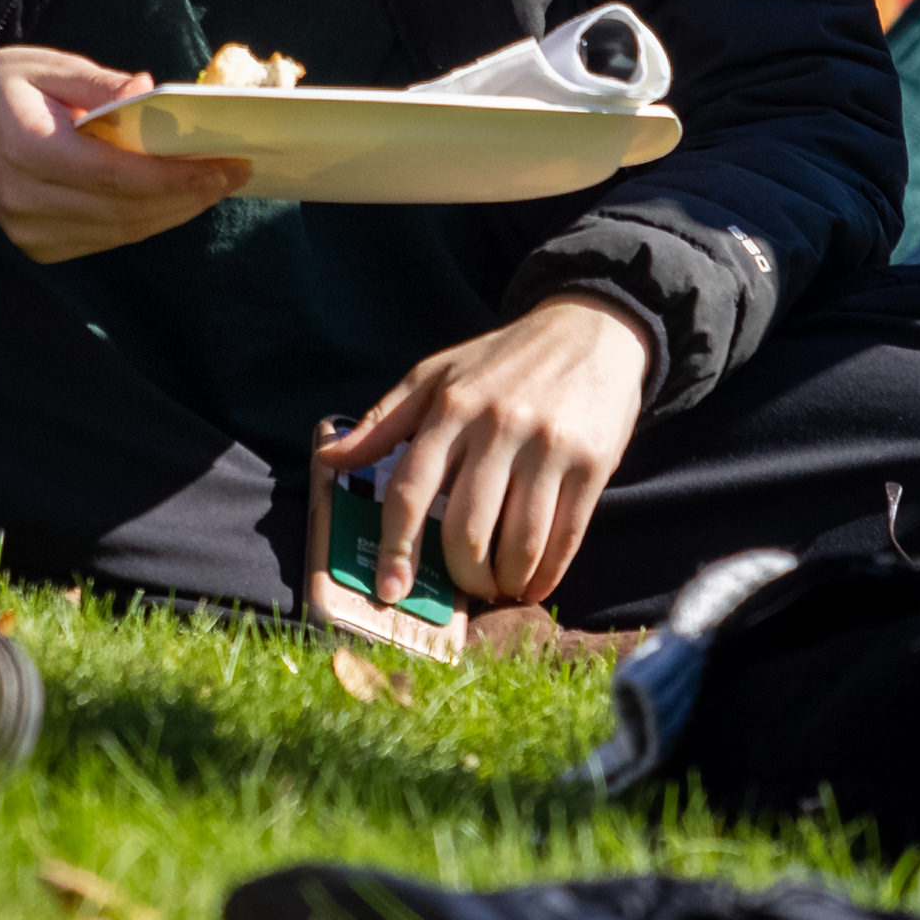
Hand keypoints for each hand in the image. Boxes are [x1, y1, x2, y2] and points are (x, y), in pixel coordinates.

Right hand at [0, 45, 245, 264]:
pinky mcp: (37, 246)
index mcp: (28, 150)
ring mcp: (29, 232)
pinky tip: (173, 199)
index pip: (116, 175)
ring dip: (173, 211)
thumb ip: (101, 85)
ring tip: (215, 186)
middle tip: (235, 174)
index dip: (176, 176)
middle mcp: (27, 202)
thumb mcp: (48, 65)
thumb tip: (152, 91)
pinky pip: (105, 238)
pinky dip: (144, 220)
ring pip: (121, 231)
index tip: (225, 164)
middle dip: (188, 195)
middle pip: (127, 210)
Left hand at [317, 292, 653, 612]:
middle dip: (462, 575)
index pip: (410, 491)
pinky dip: (547, 574)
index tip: (390, 589)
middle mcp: (497, 427)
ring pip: (518, 543)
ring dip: (505, 580)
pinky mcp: (591, 462)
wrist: (591, 329)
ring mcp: (547, 446)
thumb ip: (383, 422)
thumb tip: (328, 458)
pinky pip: (566, 537)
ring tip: (500, 585)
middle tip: (465, 586)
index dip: (397, 548)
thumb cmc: (503, 360)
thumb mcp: (436, 375)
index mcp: (451, 407)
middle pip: (465, 529)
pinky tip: (535, 581)